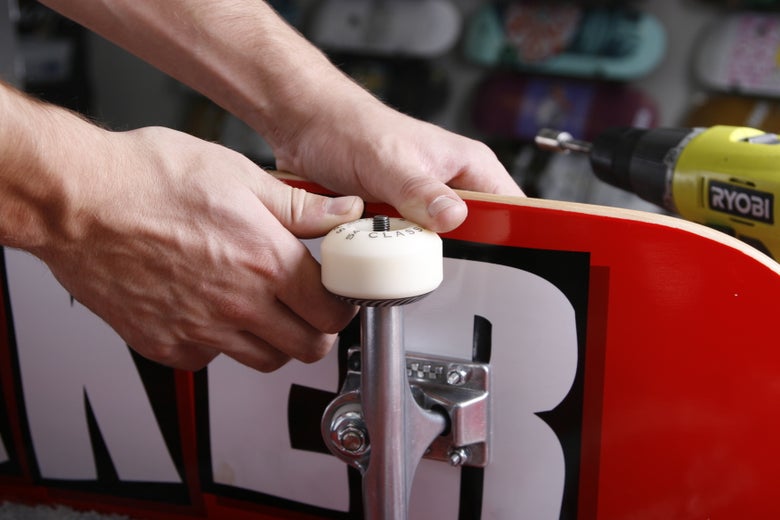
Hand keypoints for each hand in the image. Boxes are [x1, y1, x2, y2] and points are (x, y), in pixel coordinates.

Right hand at [33, 126, 362, 371]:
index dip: (342, 304)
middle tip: (308, 308)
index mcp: (265, 261)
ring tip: (263, 309)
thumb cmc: (147, 179)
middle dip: (317, 329)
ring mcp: (201, 330)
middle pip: (307, 347)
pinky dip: (219, 345)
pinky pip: (210, 361)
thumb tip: (344, 212)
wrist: (76, 200)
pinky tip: (211, 312)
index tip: (336, 295)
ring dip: (275, 341)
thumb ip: (299, 205)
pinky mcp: (167, 345)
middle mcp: (238, 304)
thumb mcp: (237, 175)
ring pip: (265, 361)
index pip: (332, 310)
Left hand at [273, 89, 523, 232]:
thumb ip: (420, 190)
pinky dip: (391, 251)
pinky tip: (377, 247)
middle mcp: (451, 185)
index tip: (504, 263)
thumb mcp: (387, 161)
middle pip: (476, 237)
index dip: (514, 237)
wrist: (306, 126)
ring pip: (437, 247)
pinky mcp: (398, 217)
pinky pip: (405, 246)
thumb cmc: (349, 127)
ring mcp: (424, 203)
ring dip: (415, 253)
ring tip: (393, 243)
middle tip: (426, 252)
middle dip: (453, 253)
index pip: (512, 208)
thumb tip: (453, 217)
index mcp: (468, 165)